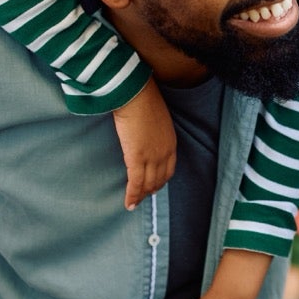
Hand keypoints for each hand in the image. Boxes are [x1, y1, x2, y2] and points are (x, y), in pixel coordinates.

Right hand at [112, 77, 176, 210]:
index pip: (168, 169)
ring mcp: (151, 157)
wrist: (136, 95)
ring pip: (147, 184)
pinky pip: (135, 183)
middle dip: (150, 190)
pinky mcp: (136, 158)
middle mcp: (164, 153)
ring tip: (134, 203)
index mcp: (170, 143)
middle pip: (158, 179)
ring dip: (140, 195)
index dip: (160, 180)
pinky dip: (132, 195)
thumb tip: (142, 134)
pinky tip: (128, 204)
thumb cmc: (143, 100)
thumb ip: (153, 131)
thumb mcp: (156, 118)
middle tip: (142, 197)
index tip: (154, 185)